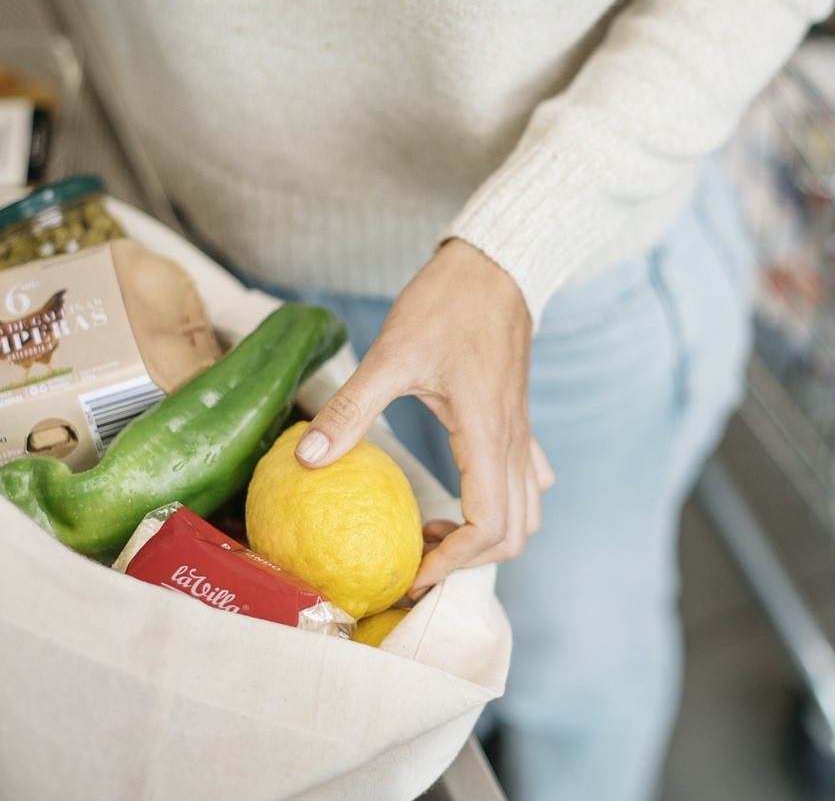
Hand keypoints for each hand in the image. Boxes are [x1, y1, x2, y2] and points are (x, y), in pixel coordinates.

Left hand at [298, 239, 554, 595]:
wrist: (495, 263)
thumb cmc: (448, 304)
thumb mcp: (391, 355)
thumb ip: (350, 409)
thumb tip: (307, 458)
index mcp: (487, 437)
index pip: (488, 527)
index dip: (452, 562)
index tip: (410, 570)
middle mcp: (512, 444)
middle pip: (514, 534)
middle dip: (468, 559)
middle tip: (416, 553)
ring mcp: (521, 433)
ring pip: (526, 512)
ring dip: (487, 536)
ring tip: (435, 528)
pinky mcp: (518, 420)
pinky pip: (528, 480)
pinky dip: (502, 505)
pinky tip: (462, 493)